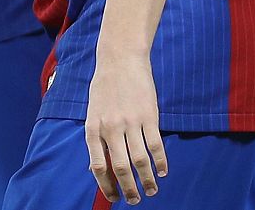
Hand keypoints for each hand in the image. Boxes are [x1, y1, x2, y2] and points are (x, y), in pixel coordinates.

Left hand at [86, 52, 167, 204]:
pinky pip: (156, 145)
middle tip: (134, 200)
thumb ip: (96, 138)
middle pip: (121, 168)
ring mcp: (131, 122)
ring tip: (151, 191)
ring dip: (147, 180)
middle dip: (129, 189)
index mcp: (93, 129)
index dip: (106, 186)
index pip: (98, 167)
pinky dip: (160, 162)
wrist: (120, 58)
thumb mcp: (93, 112)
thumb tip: (97, 166)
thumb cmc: (105, 87)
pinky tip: (162, 171)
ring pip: (140, 161)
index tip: (114, 197)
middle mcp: (111, 128)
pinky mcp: (149, 115)